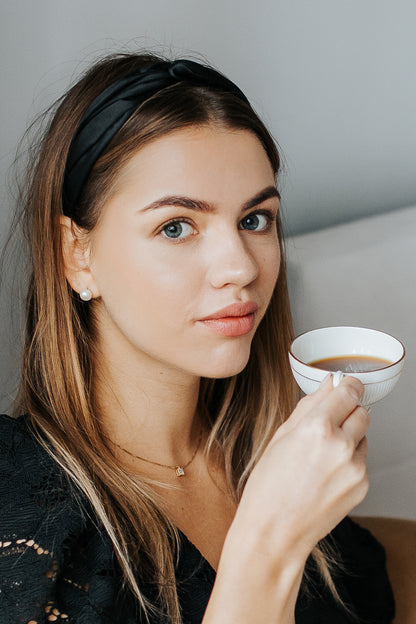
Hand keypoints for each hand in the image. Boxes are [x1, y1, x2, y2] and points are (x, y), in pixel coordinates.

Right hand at [234, 375, 369, 558]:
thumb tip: (327, 385)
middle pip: (363, 412)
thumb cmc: (268, 486)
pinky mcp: (362, 487)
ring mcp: (355, 468)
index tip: (345, 386)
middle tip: (327, 425)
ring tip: (321, 457)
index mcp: (317, 428)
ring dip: (349, 438)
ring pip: (363, 437)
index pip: (349, 392)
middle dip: (348, 412)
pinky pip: (362, 462)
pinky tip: (325, 475)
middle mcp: (341, 446)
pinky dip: (349, 462)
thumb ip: (308, 406)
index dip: (347, 386)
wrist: (274, 532)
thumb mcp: (280, 436)